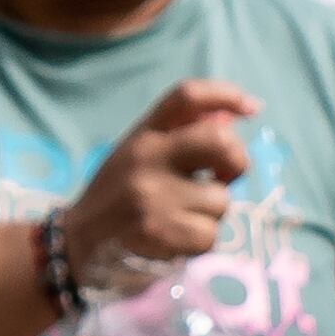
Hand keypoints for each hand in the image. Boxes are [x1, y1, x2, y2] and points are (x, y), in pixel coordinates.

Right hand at [62, 79, 257, 291]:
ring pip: (220, 200)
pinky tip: (175, 236)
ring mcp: (153, 193)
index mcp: (144, 133)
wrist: (83, 235)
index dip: (225, 94)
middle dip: (237, 161)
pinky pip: (211, 235)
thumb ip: (181, 134)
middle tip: (224, 176)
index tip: (251, 106)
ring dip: (210, 213)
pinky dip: (200, 241)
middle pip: (219, 140)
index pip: (186, 97)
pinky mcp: (160, 231)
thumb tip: (230, 118)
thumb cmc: (121, 190)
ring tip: (181, 215)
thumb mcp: (143, 153)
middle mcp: (147, 155)